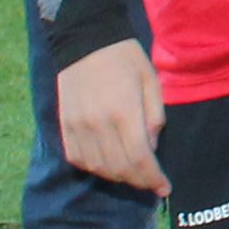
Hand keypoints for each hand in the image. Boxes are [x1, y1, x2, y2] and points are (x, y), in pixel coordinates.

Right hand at [54, 40, 168, 196]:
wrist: (86, 40)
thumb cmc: (126, 58)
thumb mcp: (151, 81)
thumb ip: (154, 116)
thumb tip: (150, 148)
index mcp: (125, 111)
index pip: (140, 158)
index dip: (153, 179)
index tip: (164, 188)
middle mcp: (98, 123)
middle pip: (119, 168)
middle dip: (139, 181)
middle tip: (151, 183)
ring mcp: (78, 126)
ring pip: (98, 168)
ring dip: (118, 177)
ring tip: (132, 173)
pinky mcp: (64, 125)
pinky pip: (77, 158)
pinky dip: (94, 167)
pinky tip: (107, 163)